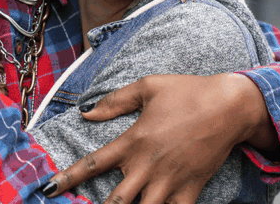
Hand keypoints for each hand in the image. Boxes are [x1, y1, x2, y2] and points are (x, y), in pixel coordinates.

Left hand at [43, 73, 276, 203]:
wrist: (229, 106)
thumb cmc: (188, 92)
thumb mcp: (148, 87)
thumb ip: (116, 101)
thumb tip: (87, 113)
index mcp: (133, 141)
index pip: (93, 163)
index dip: (69, 178)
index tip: (50, 188)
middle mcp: (148, 165)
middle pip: (115, 201)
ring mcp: (170, 181)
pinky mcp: (191, 190)